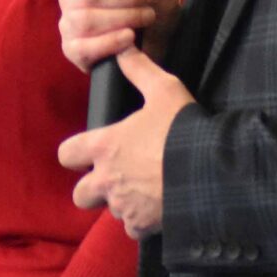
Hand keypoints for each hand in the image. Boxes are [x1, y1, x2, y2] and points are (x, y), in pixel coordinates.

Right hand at [58, 0, 182, 71]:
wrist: (157, 44)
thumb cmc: (153, 5)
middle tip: (151, 0)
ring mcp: (69, 22)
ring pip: (86, 20)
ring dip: (125, 19)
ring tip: (146, 18)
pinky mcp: (72, 49)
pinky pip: (83, 47)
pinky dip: (111, 42)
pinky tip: (130, 37)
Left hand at [59, 49, 196, 238]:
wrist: (210, 171)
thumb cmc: (183, 129)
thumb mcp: (164, 90)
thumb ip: (139, 70)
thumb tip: (122, 48)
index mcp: (104, 147)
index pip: (66, 154)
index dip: (75, 153)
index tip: (92, 150)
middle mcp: (106, 180)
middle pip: (79, 194)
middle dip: (93, 188)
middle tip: (116, 177)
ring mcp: (123, 206)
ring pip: (110, 210)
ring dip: (122, 202)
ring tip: (145, 190)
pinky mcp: (142, 225)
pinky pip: (133, 228)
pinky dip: (141, 221)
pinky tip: (158, 207)